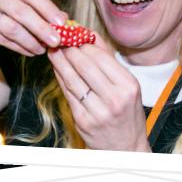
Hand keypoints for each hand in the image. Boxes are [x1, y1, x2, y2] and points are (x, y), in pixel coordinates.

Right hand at [0, 0, 67, 56]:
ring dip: (31, 40)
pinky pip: (2, 38)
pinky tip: (29, 51)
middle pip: (22, 11)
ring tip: (42, 49)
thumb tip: (62, 18)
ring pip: (12, 27)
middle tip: (57, 40)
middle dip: (42, 27)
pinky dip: (18, 47)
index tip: (63, 22)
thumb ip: (30, 5)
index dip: (48, 8)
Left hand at [47, 36, 149, 151]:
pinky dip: (60, 78)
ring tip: (53, 50)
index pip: (101, 57)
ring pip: (73, 78)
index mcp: (128, 85)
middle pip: (85, 65)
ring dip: (60, 61)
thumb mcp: (127, 85)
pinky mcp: (83, 121)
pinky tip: (57, 68)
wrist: (126, 148)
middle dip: (69, 49)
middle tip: (59, 38)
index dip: (83, 42)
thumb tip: (90, 35)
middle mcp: (115, 98)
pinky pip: (68, 94)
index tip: (73, 33)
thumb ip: (108, 60)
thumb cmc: (127, 113)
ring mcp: (98, 111)